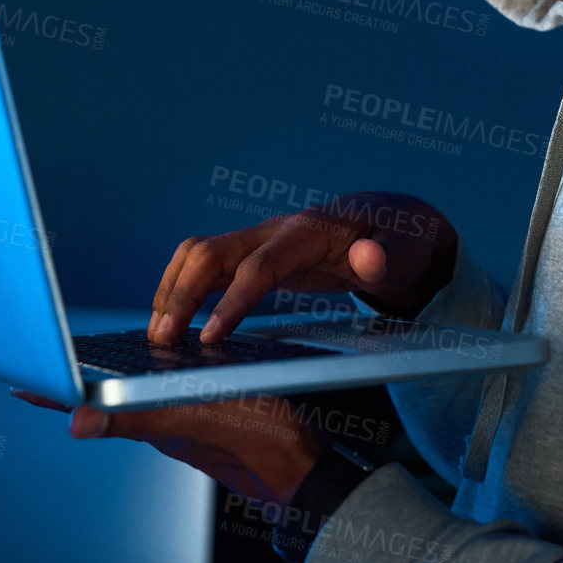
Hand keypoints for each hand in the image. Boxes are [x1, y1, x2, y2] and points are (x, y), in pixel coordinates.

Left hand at [9, 389, 328, 509]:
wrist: (303, 468)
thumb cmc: (254, 440)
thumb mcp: (190, 416)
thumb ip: (134, 417)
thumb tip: (74, 422)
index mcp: (148, 423)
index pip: (88, 408)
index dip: (54, 395)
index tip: (19, 383)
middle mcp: (161, 425)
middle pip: (108, 402)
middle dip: (78, 384)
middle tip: (47, 367)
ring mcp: (185, 424)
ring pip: (138, 399)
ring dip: (114, 383)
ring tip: (90, 365)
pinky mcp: (209, 418)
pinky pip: (169, 397)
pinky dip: (155, 382)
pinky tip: (160, 369)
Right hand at [148, 191, 457, 343]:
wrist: (395, 222)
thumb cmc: (400, 240)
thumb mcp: (405, 250)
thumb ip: (386, 256)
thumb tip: (367, 258)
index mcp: (309, 231)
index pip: (259, 265)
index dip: (232, 301)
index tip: (209, 338)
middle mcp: (275, 230)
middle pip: (210, 252)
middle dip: (180, 293)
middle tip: (162, 341)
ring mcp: (261, 239)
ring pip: (199, 254)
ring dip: (171, 289)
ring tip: (157, 336)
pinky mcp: (256, 254)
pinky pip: (208, 266)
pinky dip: (183, 288)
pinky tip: (173, 323)